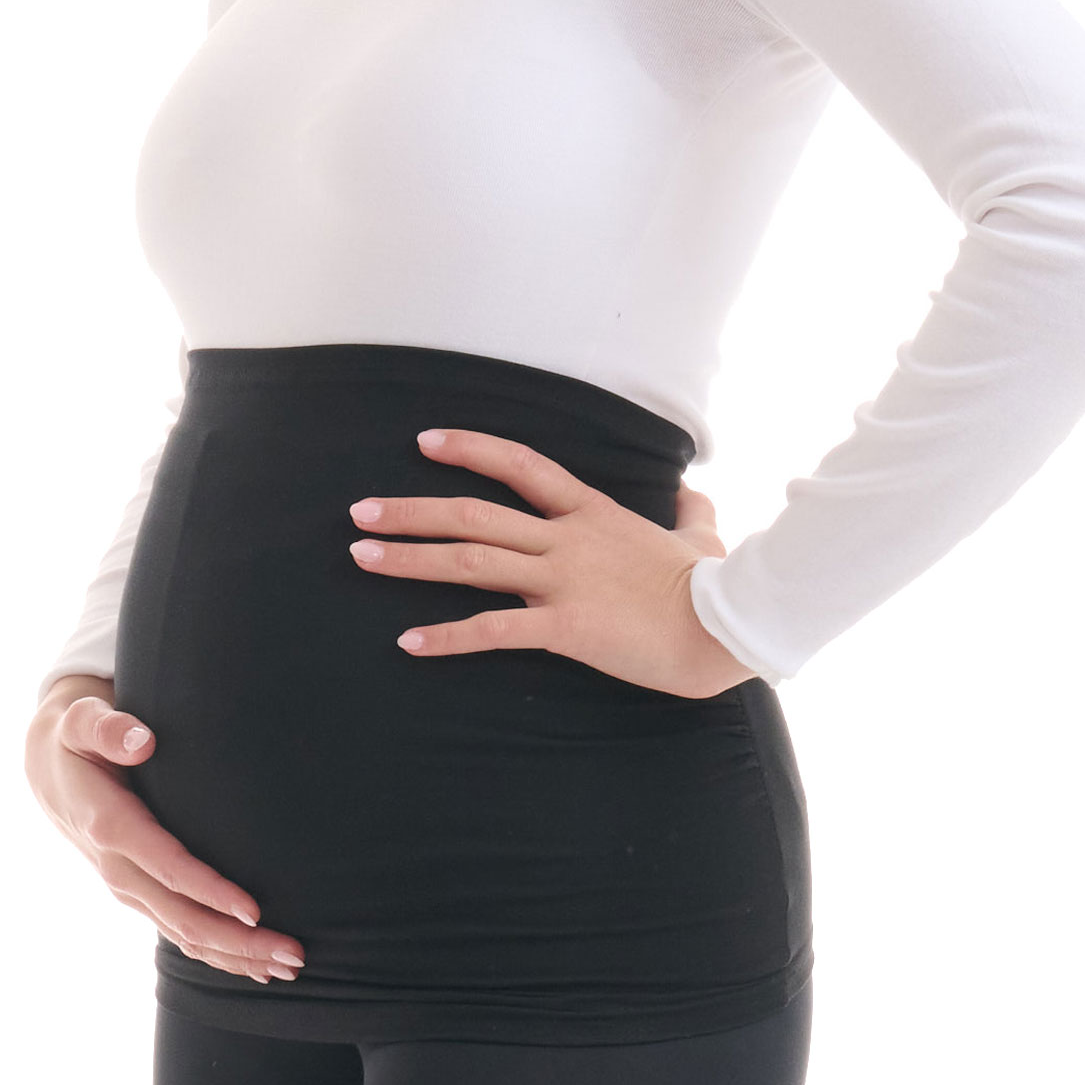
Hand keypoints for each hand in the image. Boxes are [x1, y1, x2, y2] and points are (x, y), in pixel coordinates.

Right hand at [24, 680, 304, 984]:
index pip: (168, 869)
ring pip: (185, 936)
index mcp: (110, 827)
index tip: (254, 910)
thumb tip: (140, 741)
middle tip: (294, 954)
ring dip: (237, 957)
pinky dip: (219, 954)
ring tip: (290, 968)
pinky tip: (258, 968)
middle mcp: (118, 869)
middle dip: (239, 941)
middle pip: (183, 918)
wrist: (49, 770)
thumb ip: (106, 726)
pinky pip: (180, 934)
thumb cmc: (76, 739)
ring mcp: (128, 889)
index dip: (210, 893)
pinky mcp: (139, 896)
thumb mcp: (80, 721)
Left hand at [347, 428, 753, 697]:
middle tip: (360, 512)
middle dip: (412, 511)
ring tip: (362, 557)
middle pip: (474, 514)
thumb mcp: (703, 533)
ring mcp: (563, 581)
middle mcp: (567, 539)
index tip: (424, 442)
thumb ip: (689, 511)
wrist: (724, 625)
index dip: (470, 448)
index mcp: (592, 512)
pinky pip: (494, 630)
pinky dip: (447, 637)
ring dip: (410, 559)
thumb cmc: (714, 584)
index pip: (521, 465)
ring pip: (470, 562)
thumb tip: (693, 494)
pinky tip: (408, 642)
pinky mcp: (565, 627)